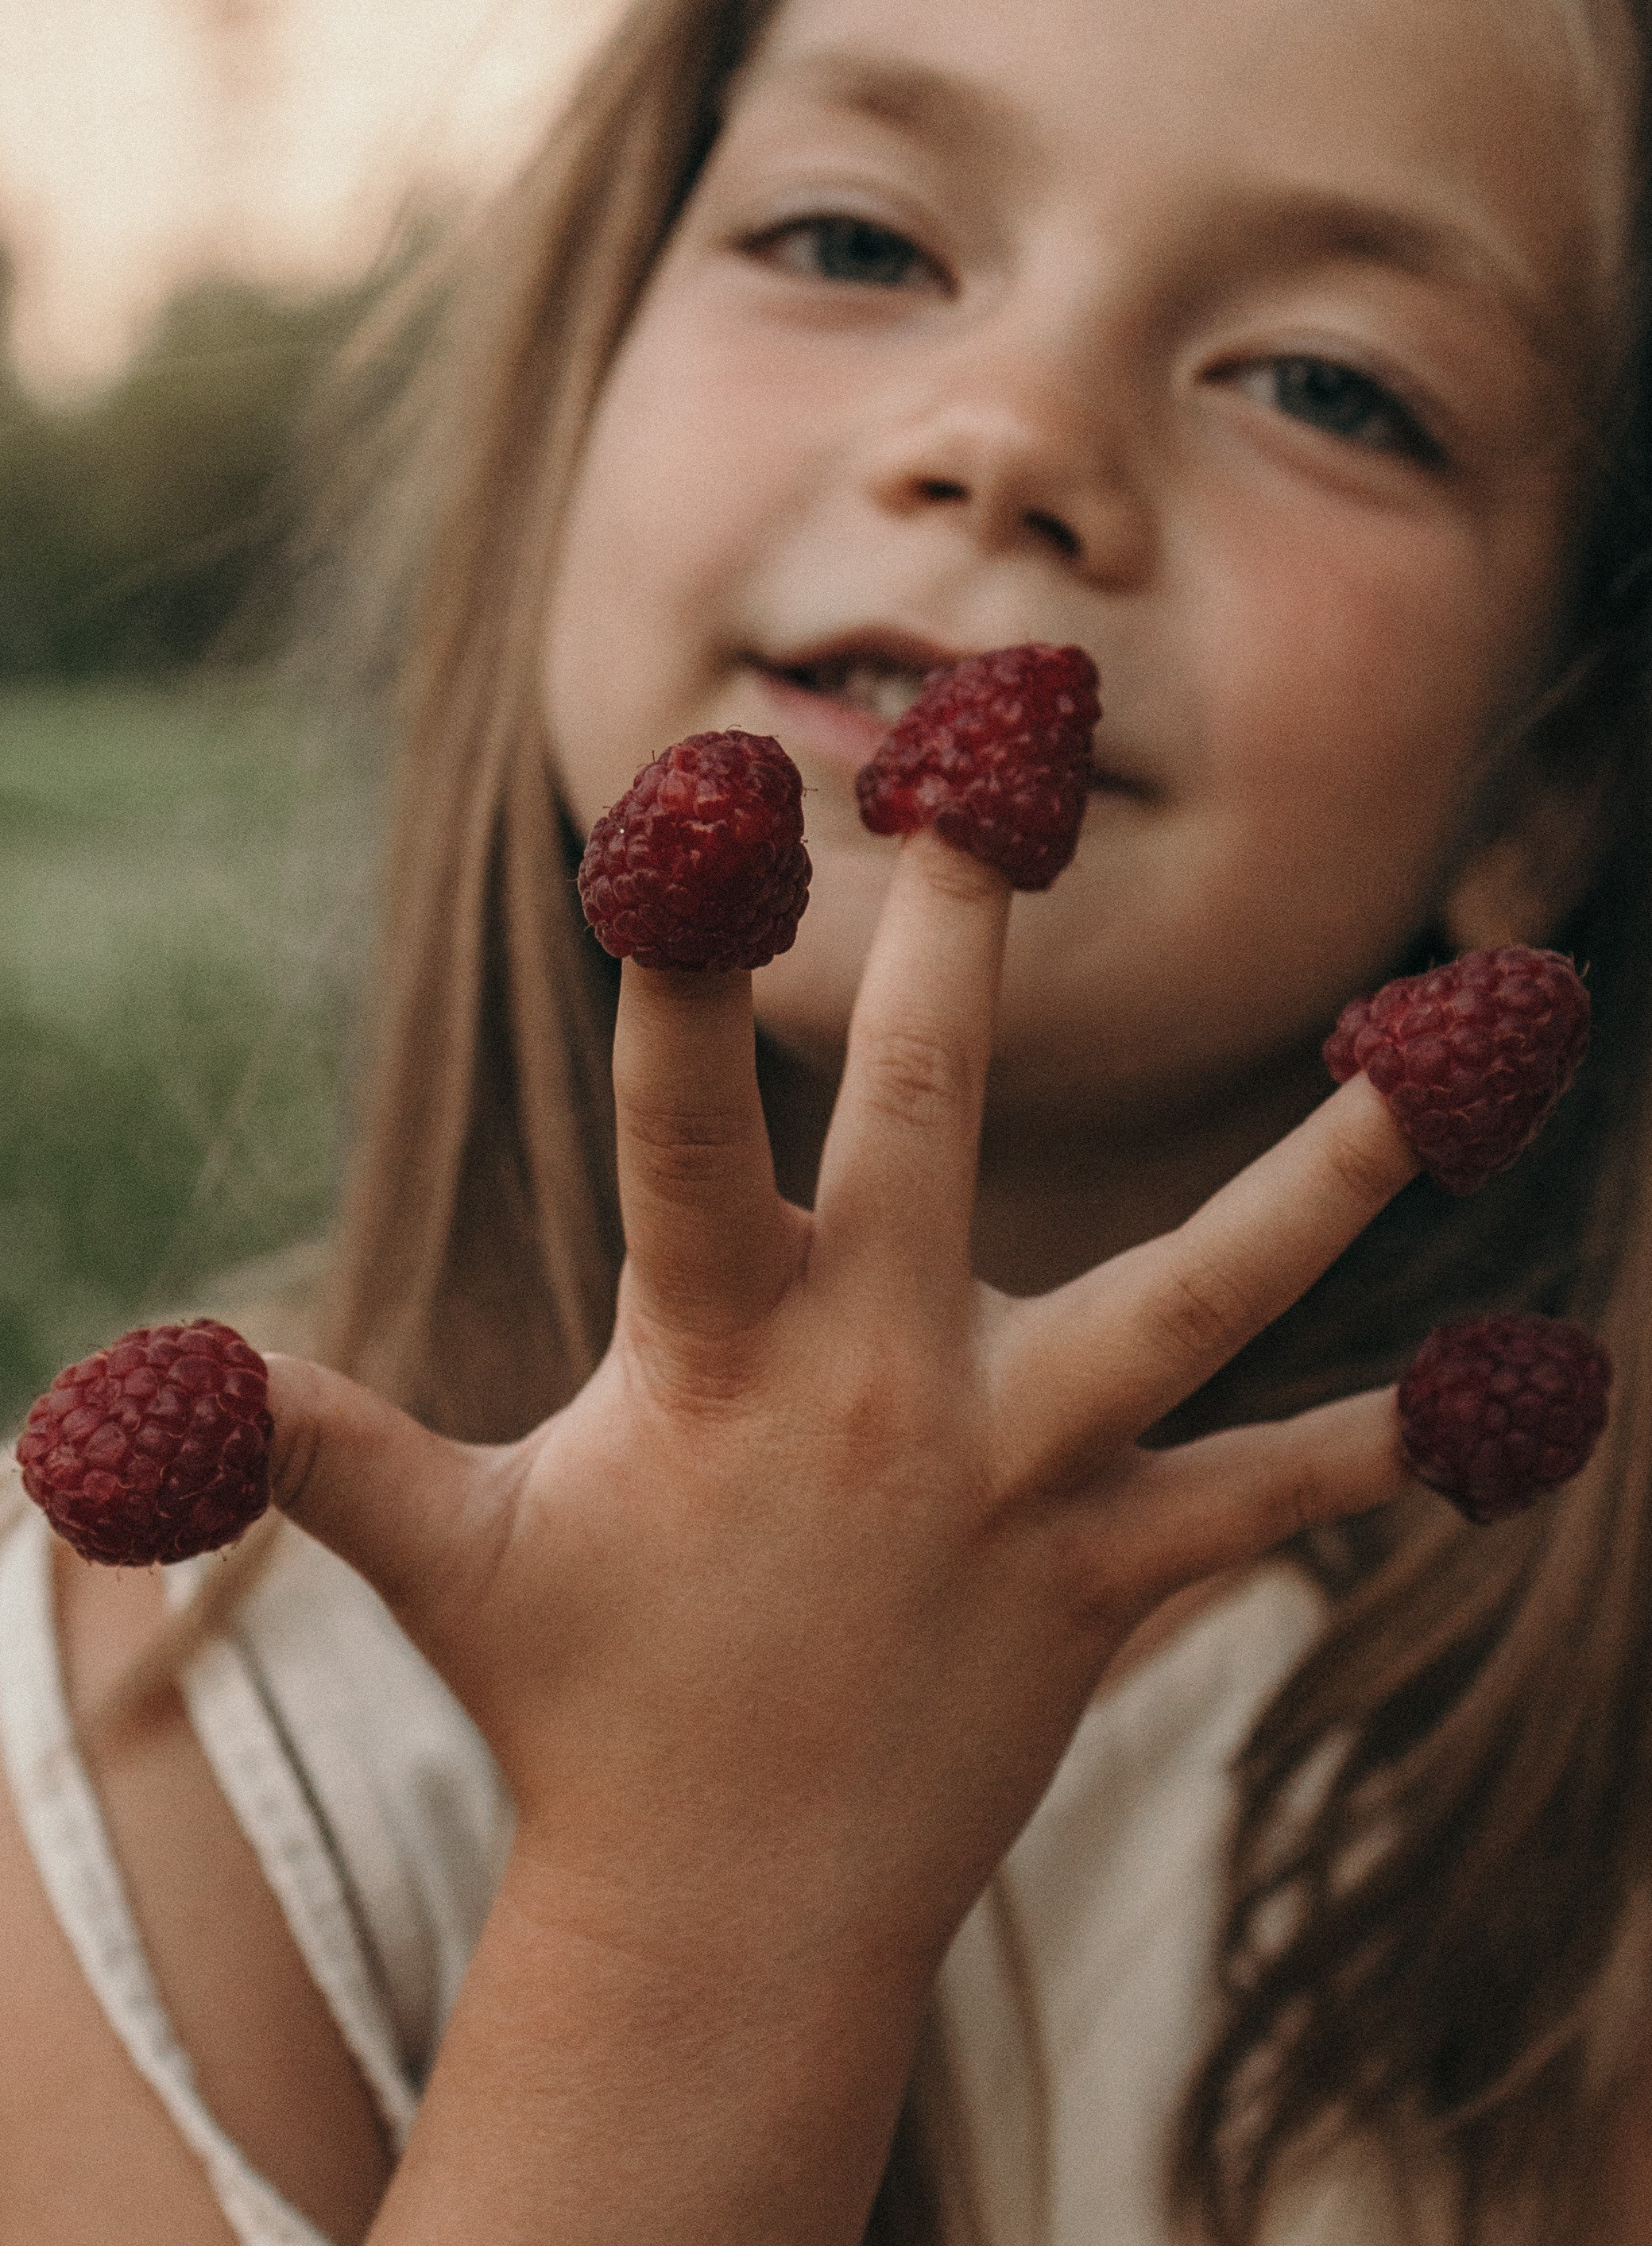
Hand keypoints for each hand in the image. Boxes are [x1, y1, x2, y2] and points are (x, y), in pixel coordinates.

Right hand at [264, 830, 1414, 2242]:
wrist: (731, 1918)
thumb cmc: (584, 1698)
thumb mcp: (447, 1555)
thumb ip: (316, 1446)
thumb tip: (116, 1391)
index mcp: (716, 1355)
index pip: (675, 1123)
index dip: (674, 959)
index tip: (699, 784)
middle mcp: (883, 1388)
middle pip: (926, 1115)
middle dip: (949, 925)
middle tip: (1000, 728)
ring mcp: (1023, 1482)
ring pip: (1206, 1295)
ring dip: (1331, 1170)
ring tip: (1462, 1044)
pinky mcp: (1118, 1574)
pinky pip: (1278, 1495)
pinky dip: (1392, 1446)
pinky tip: (1529, 1391)